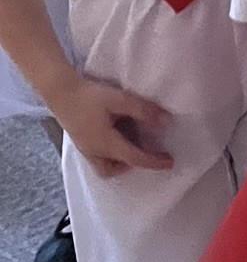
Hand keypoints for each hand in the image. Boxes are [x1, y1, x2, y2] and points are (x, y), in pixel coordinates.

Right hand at [48, 76, 172, 177]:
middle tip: (152, 152)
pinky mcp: (81, 143)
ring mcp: (85, 149)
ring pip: (104, 168)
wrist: (60, 92)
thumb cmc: (90, 95)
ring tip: (134, 145)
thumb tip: (166, 121)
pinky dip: (112, 156)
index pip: (134, 158)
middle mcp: (94, 151)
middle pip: (116, 169)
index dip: (153, 162)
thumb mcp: (120, 99)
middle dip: (135, 164)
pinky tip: (119, 138)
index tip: (170, 162)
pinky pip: (98, 160)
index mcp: (106, 143)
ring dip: (121, 163)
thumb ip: (143, 110)